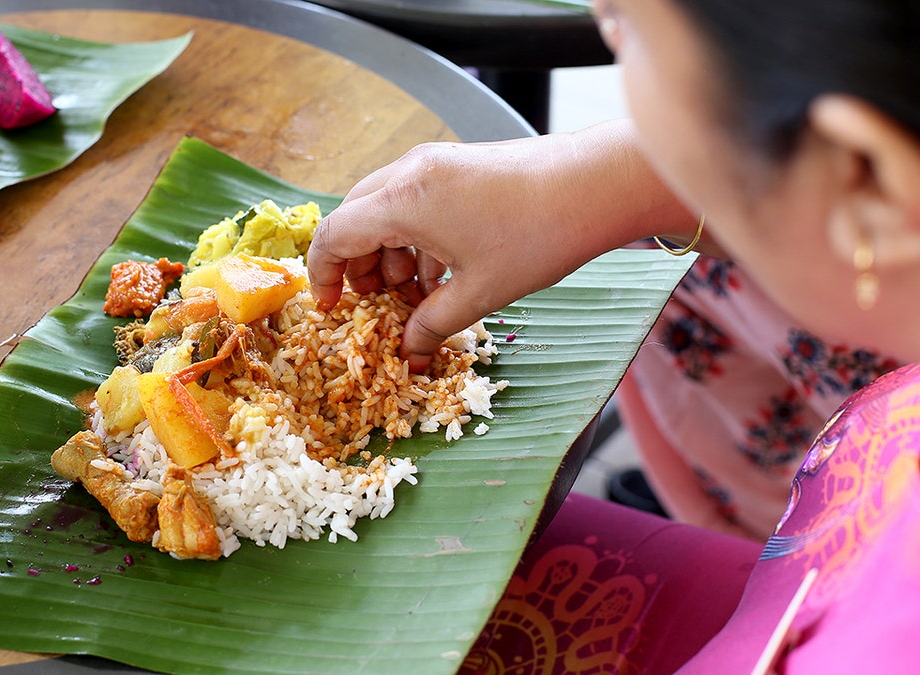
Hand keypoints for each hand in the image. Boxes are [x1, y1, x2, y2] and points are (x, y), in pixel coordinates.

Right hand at [307, 122, 691, 368]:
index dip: (324, 275)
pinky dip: (414, 237)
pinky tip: (440, 272)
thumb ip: (432, 323)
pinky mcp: (457, 165)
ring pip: (385, 210)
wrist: (596, 185)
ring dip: (389, 253)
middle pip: (355, 219)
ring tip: (414, 295)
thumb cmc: (539, 235)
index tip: (331, 307)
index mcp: (402, 201)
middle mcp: (409, 173)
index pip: (333, 235)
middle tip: (376, 304)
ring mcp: (434, 164)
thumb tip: (408, 351)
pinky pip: (415, 201)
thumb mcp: (479, 293)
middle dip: (358, 266)